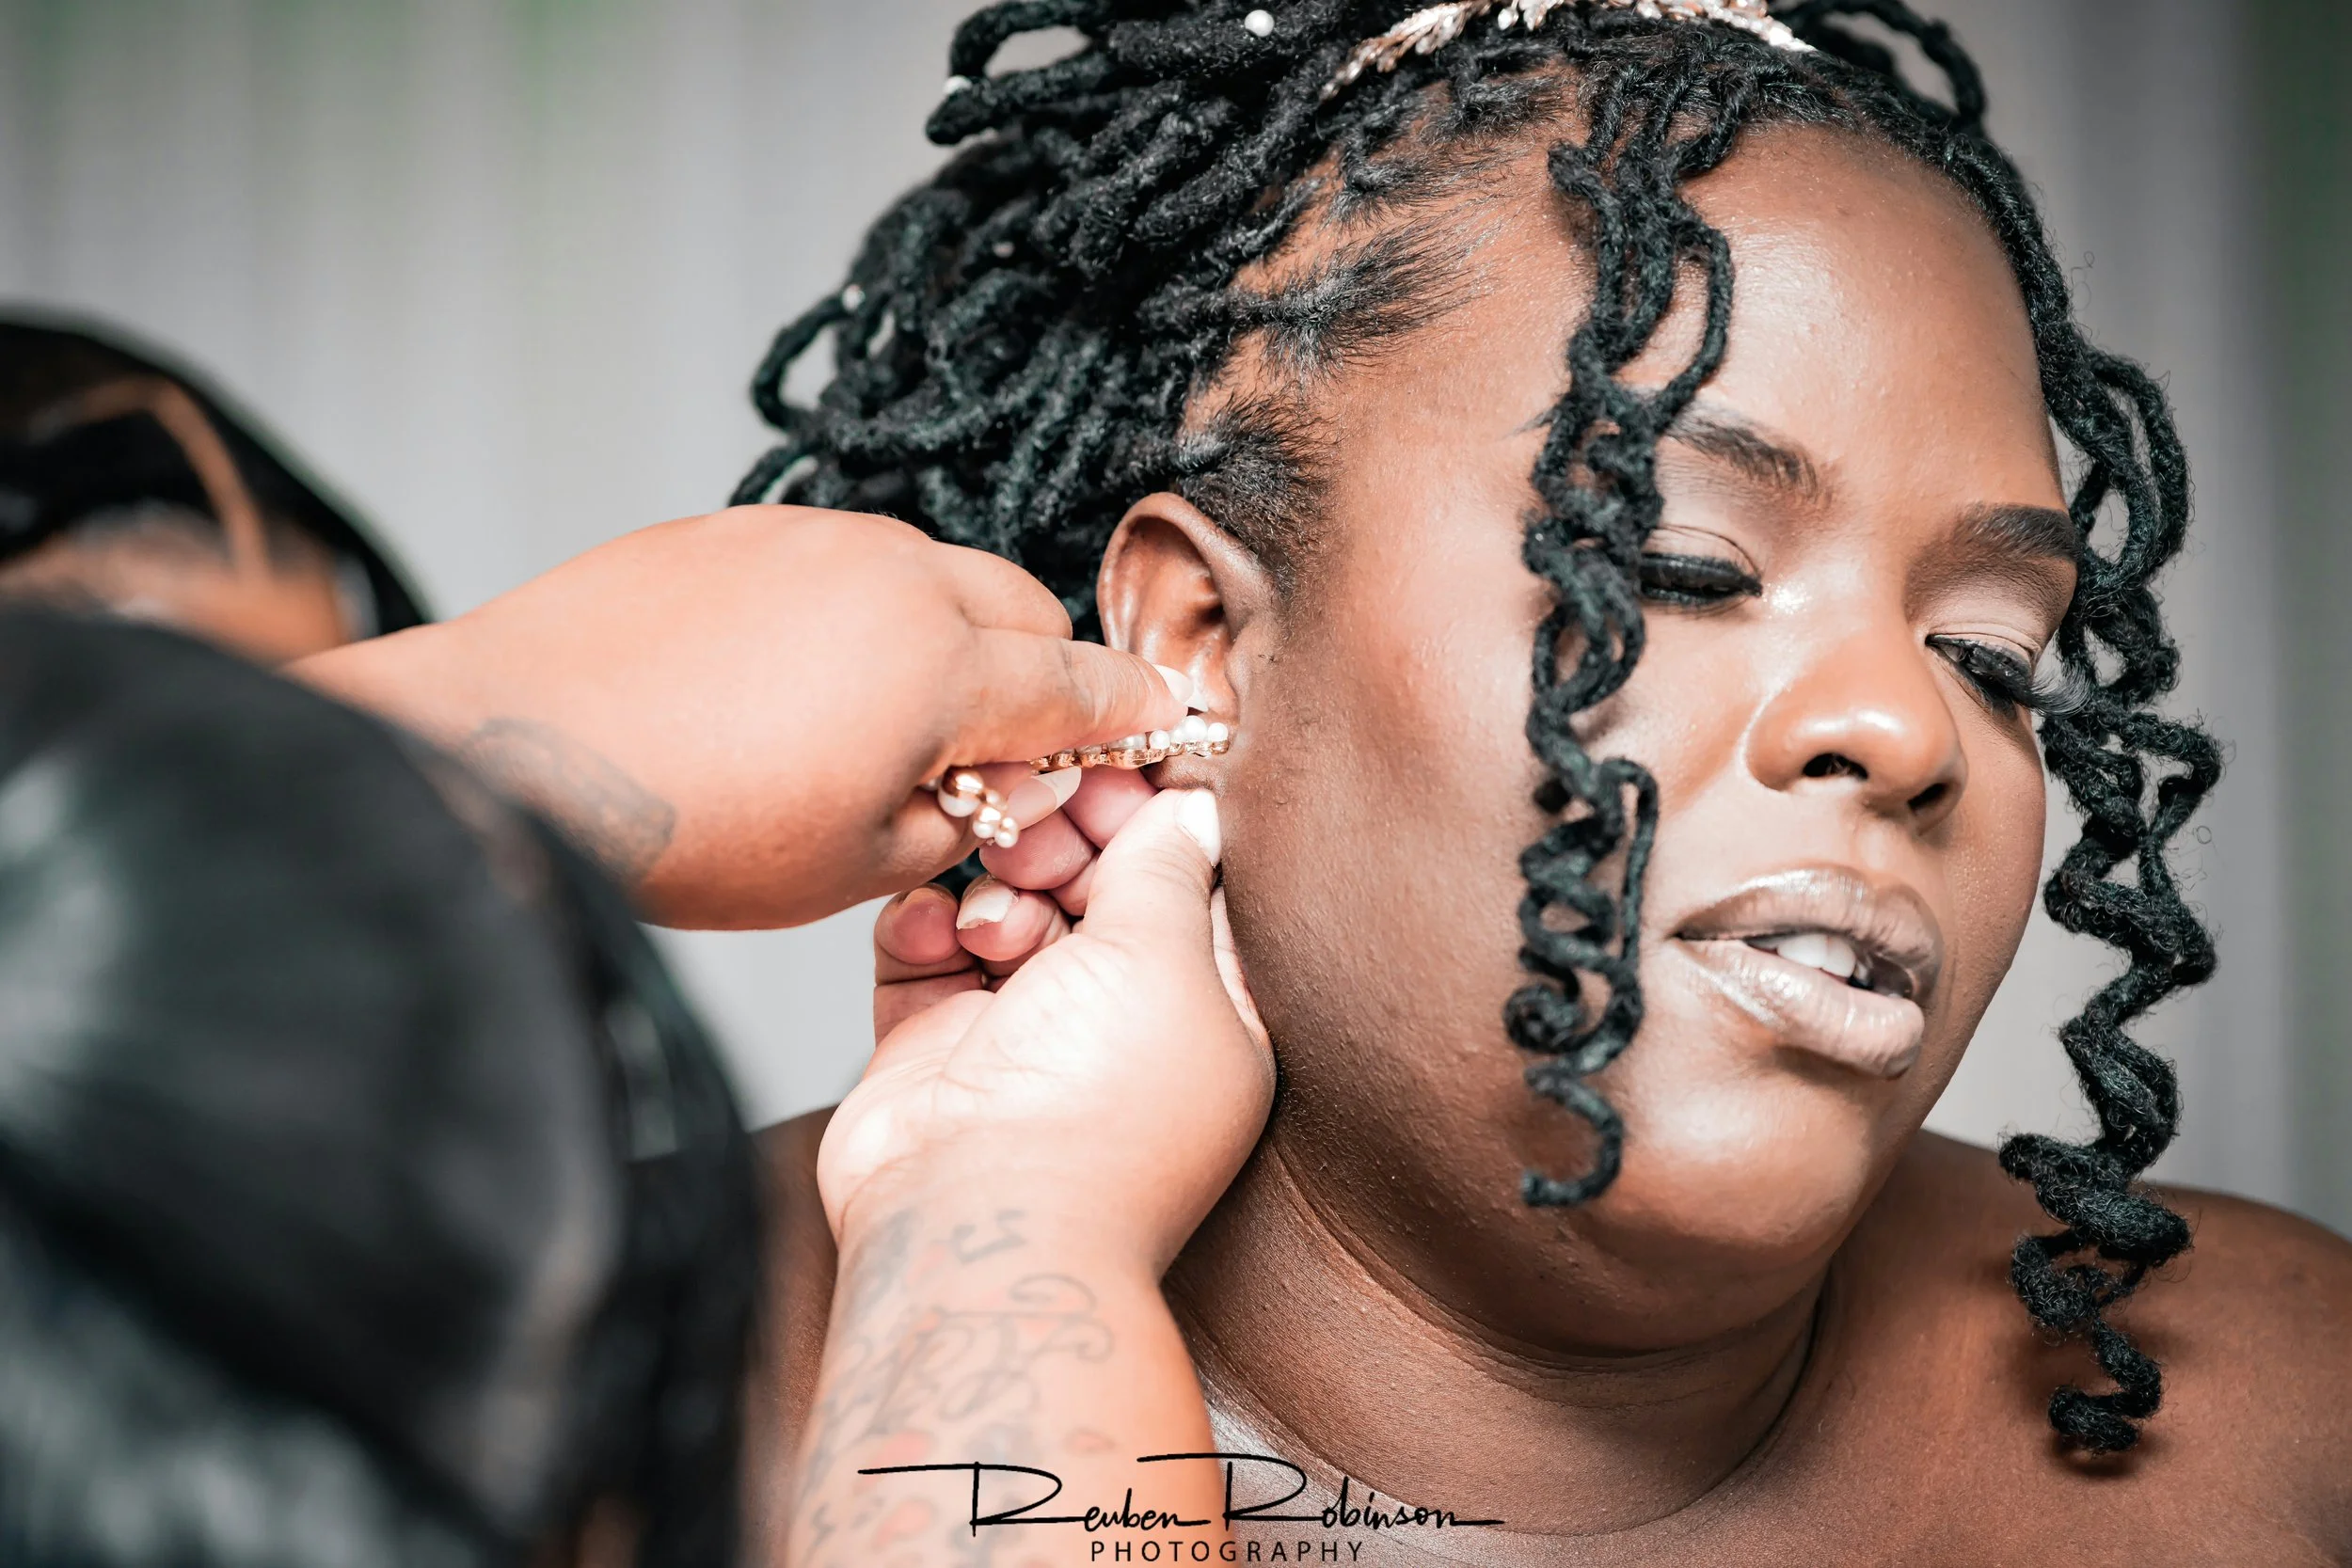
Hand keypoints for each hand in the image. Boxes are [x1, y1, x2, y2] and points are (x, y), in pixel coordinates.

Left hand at [293, 506, 1184, 927]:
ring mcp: (808, 536)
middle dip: (1034, 670)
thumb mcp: (851, 868)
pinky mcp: (731, 527)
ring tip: (872, 721)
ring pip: (928, 573)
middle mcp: (894, 574)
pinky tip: (787, 682)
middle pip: (1020, 607)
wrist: (510, 746)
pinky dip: (849, 613)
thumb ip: (958, 817)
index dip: (1129, 715)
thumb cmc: (683, 827)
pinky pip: (834, 560)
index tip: (1153, 727)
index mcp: (945, 665)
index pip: (1082, 682)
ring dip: (940, 636)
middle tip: (995, 750)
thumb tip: (996, 784)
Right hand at [823, 789, 1271, 1275]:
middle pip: (1090, 885)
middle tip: (1036, 832)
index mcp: (1205, 1011)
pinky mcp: (932, 1043)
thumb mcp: (1168, 960)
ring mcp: (1020, 1033)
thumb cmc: (1100, 1111)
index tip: (1108, 765)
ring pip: (1003, 906)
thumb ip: (1170, 868)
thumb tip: (1194, 805)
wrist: (976, 1222)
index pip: (1185, 884)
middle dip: (1061, 844)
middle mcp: (1115, 1021)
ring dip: (994, 889)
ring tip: (993, 917)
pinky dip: (923, 929)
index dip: (1146, 818)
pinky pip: (923, 950)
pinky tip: (933, 936)